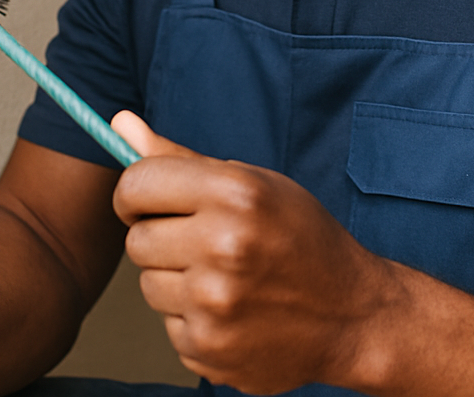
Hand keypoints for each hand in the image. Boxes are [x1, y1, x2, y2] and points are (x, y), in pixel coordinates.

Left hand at [111, 111, 396, 394]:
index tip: (151, 203)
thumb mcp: (255, 185)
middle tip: (204, 244)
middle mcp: (223, 247)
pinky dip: (194, 320)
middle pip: (137, 239)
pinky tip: (234, 312)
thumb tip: (119, 124)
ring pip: (148, 286)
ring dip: (176, 282)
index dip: (137, 193)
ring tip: (224, 279)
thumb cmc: (303, 240)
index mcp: (235, 195)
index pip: (136, 183)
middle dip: (161, 240)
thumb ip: (181, 159)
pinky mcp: (209, 349)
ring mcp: (214, 304)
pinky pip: (169, 326)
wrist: (354, 317)